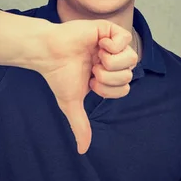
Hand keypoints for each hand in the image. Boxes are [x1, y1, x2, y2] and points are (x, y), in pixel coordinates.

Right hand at [37, 20, 137, 153]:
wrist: (48, 53)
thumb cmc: (58, 75)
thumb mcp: (71, 103)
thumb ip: (80, 125)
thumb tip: (83, 150)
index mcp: (107, 75)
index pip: (125, 88)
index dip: (109, 89)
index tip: (91, 82)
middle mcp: (111, 60)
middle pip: (130, 74)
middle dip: (109, 77)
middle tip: (92, 69)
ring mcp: (111, 44)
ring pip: (132, 57)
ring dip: (112, 62)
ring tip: (96, 57)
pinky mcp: (107, 30)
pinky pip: (125, 38)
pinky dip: (113, 45)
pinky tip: (99, 45)